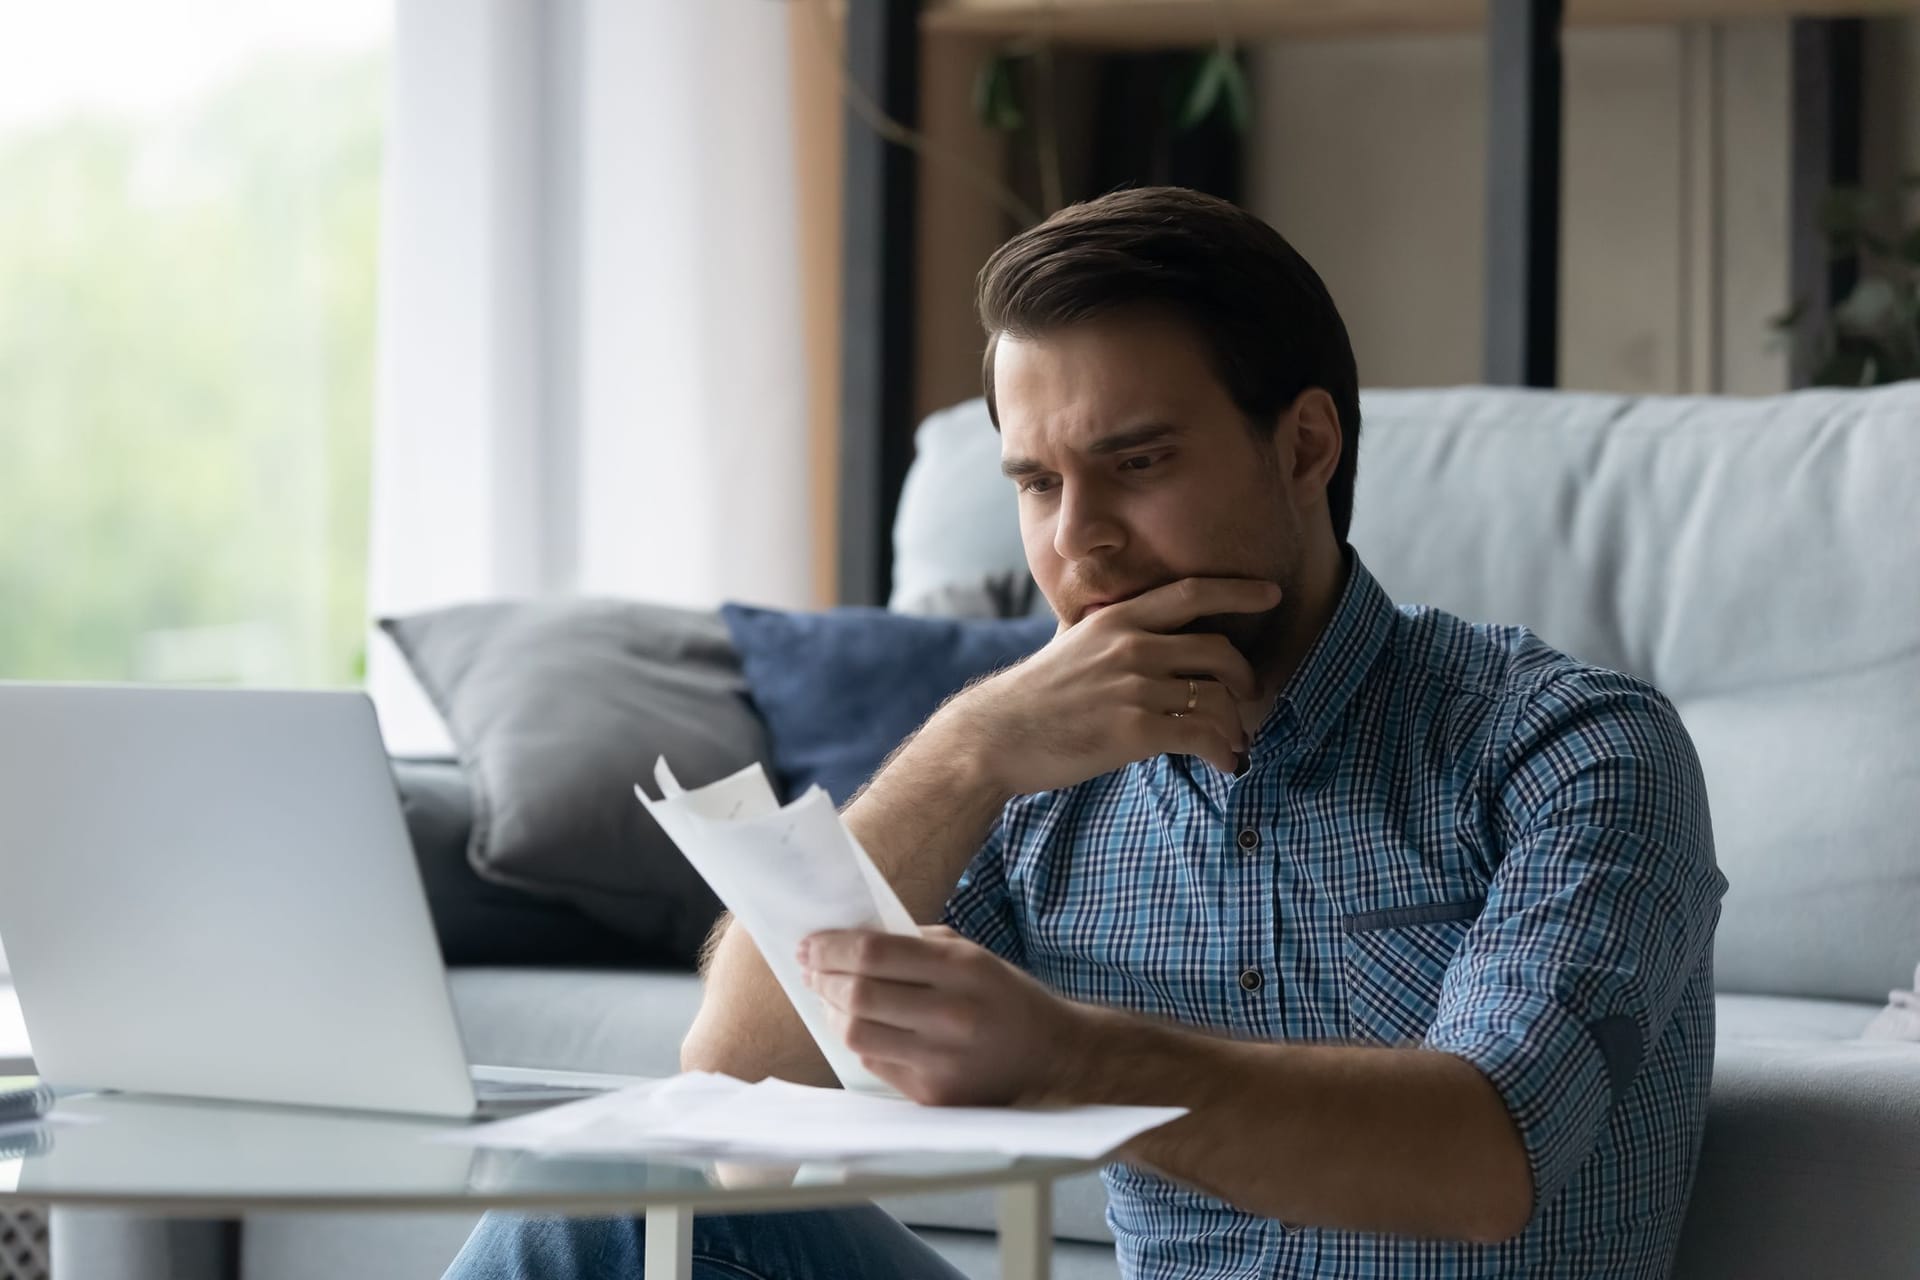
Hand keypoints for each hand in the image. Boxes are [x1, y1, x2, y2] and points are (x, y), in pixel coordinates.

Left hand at [799, 926, 1090, 1106]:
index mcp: (962, 970)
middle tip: (811, 968)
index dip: (832, 947)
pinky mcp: (933, 1095)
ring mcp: (941, 1061)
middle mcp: (951, 1016)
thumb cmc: (1006, 997)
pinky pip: (875, 1064)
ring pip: (857, 1034)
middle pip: (858, 995)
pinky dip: (860, 1040)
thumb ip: (916, 944)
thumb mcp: (972, 955)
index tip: (809, 944)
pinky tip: (861, 1026)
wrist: (1053, 1056)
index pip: (875, 954)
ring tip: (830, 997)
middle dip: (822, 978)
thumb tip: (852, 940)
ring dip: (832, 1011)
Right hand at [936, 577, 1277, 791]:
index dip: (1237, 591)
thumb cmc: (1033, 696)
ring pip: (1217, 699)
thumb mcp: (1069, 644)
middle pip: (1219, 651)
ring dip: (1237, 727)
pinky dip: (1224, 753)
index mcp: (1117, 620)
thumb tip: (1126, 624)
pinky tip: (1225, 765)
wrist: (996, 737)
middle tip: (1249, 699)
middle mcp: (1130, 646)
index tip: (1271, 593)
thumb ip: (1105, 632)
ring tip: (1234, 744)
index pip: (1191, 593)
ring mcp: (1134, 687)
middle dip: (1245, 679)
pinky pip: (1203, 737)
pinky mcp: (1135, 730)